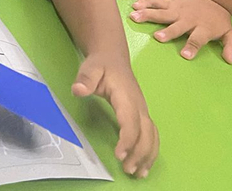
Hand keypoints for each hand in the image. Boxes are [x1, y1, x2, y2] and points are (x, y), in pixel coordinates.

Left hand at [73, 56, 158, 177]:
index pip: (131, 121)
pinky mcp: (142, 116)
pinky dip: (150, 151)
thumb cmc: (101, 65)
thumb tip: (79, 90)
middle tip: (127, 169)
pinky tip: (143, 164)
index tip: (119, 154)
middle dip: (139, 153)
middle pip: (146, 133)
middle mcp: (139, 106)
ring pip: (152, 136)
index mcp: (127, 96)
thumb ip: (85, 79)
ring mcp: (143, 111)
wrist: (112, 57)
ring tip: (137, 173)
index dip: (127, 139)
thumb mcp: (90, 68)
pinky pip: (151, 135)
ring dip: (147, 156)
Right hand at [130, 0, 231, 63]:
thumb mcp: (229, 34)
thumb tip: (230, 59)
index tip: (185, 55)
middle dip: (168, 32)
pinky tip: (135, 5)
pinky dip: (145, 2)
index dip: (192, 46)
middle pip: (177, 26)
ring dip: (148, 14)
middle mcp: (188, 19)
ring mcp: (177, 10)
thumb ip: (231, 46)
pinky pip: (156, 1)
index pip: (198, 38)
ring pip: (161, 12)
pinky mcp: (170, 3)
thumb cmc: (217, 21)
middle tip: (157, 37)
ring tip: (135, 17)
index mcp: (203, 28)